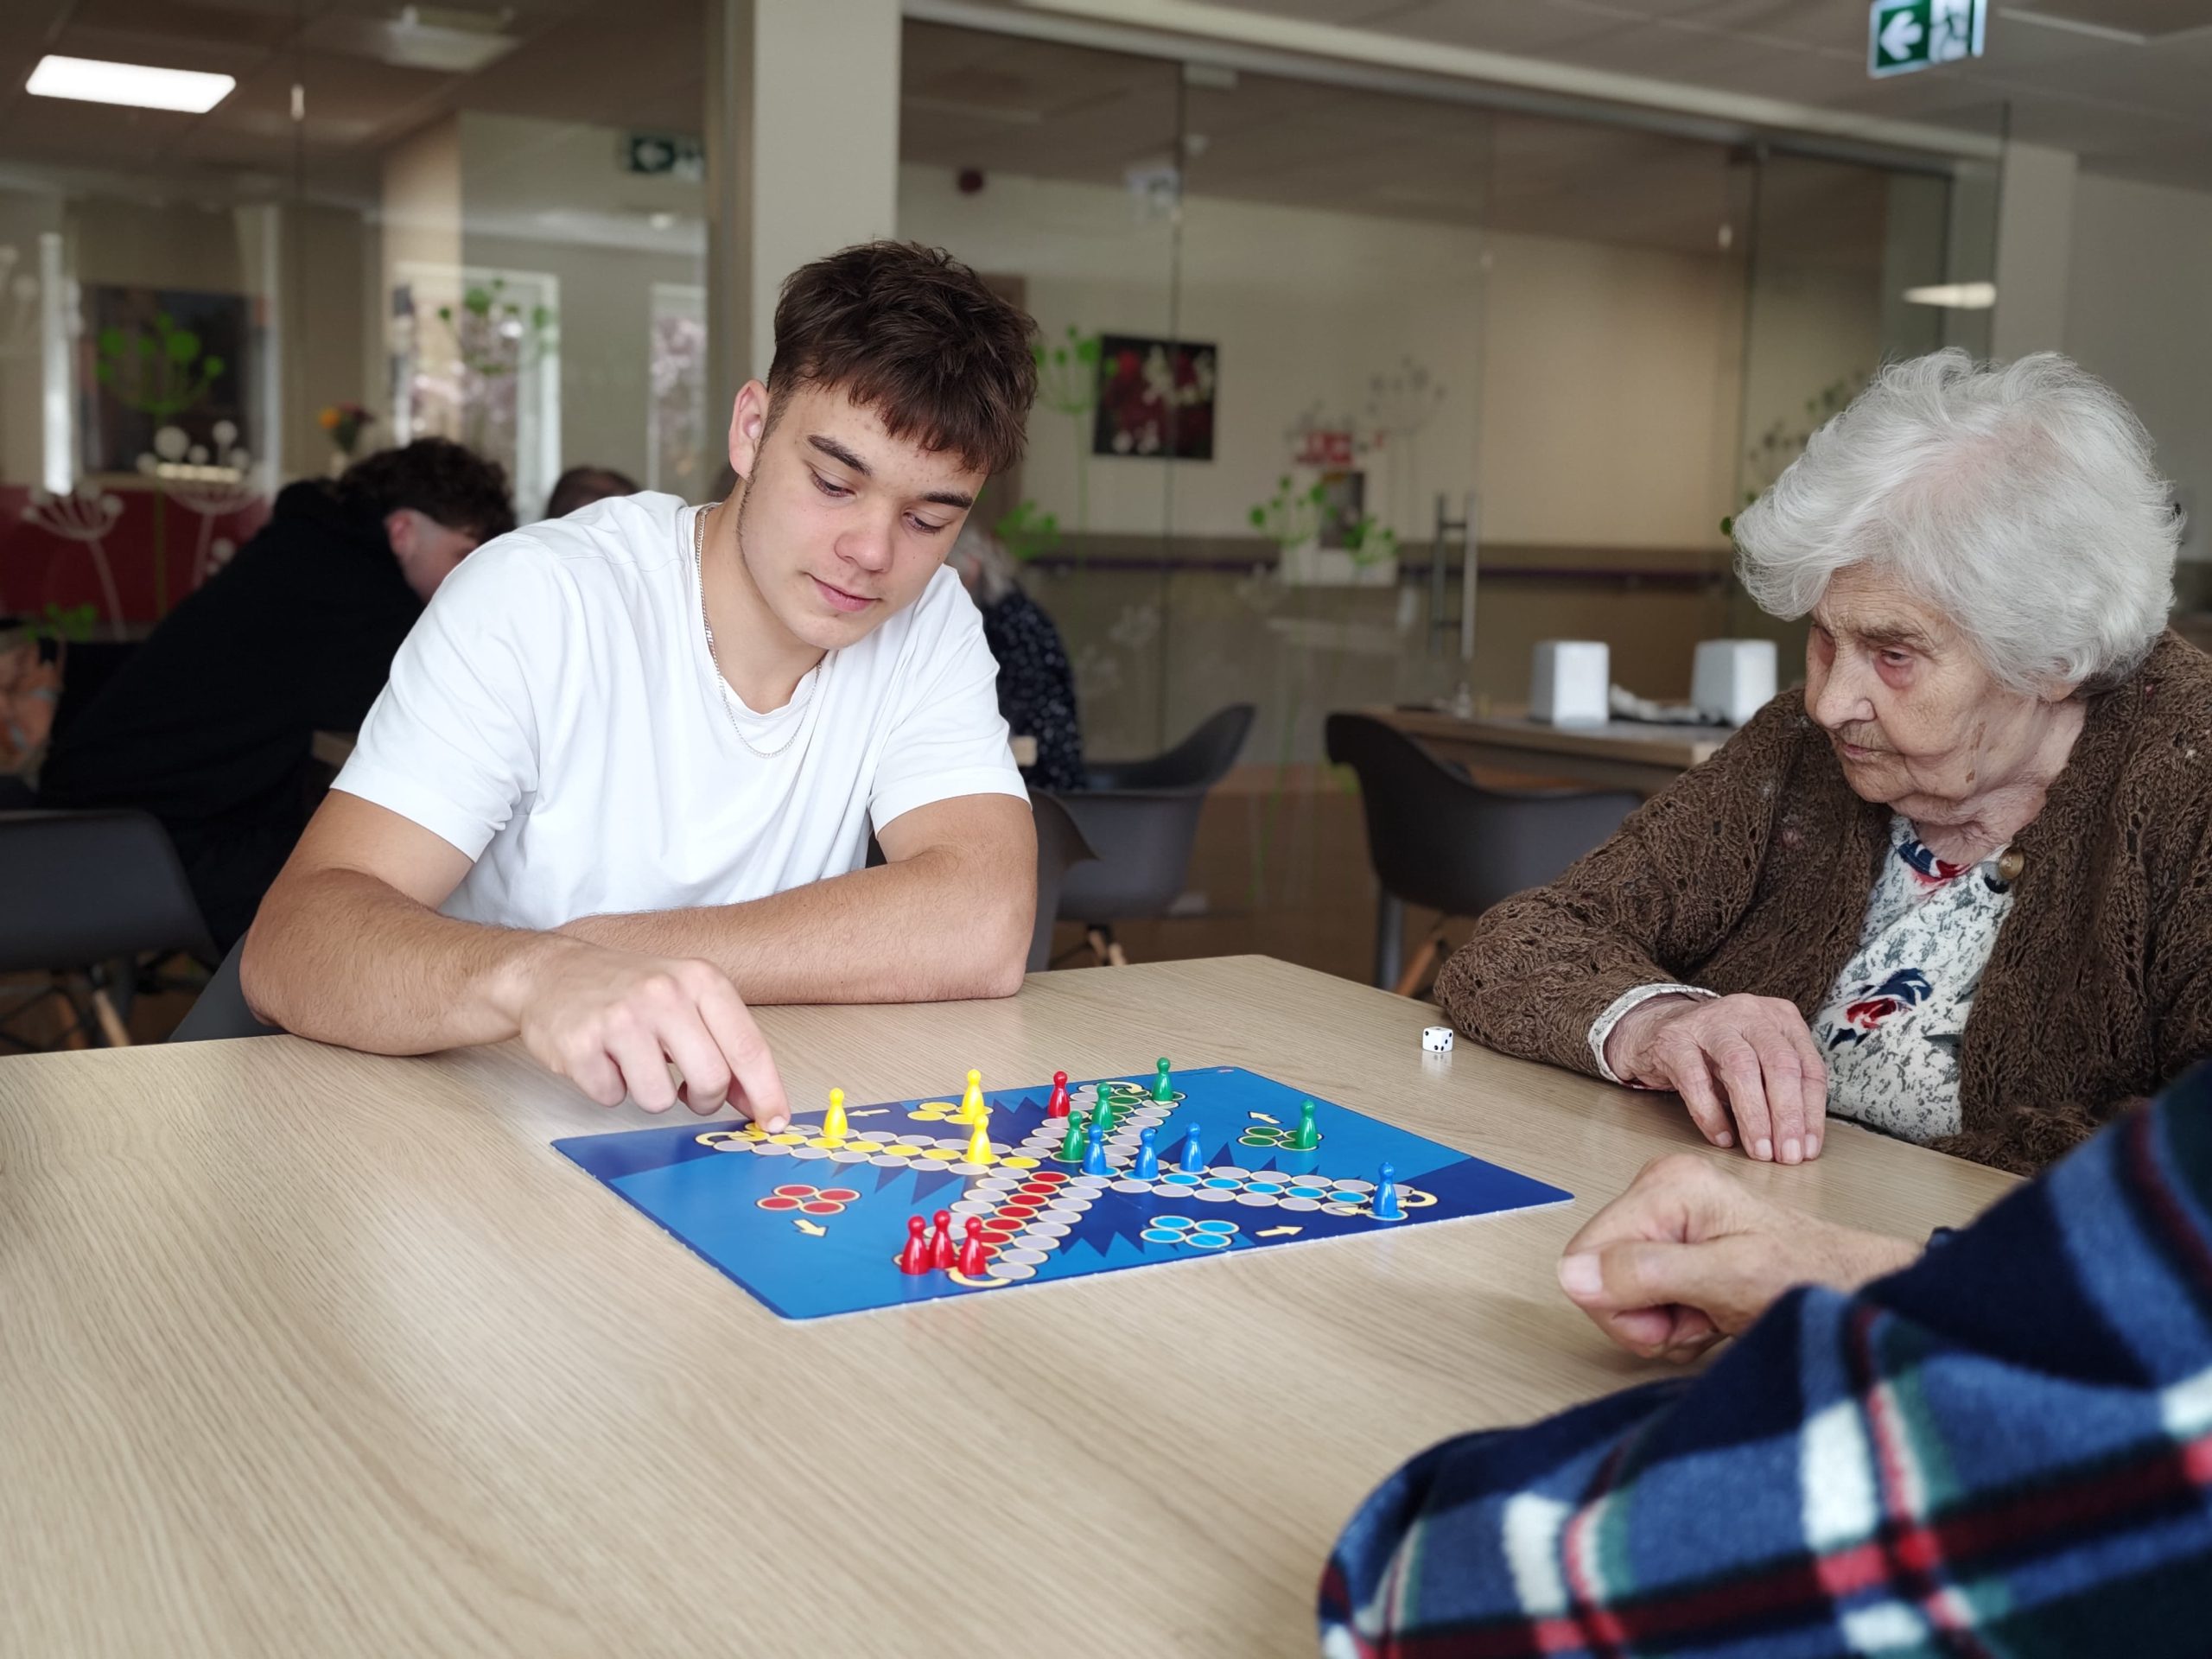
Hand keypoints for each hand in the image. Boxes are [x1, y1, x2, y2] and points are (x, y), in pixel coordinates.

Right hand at [501, 937, 788, 1125]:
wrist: (552, 971)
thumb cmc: (628, 989)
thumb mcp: (686, 998)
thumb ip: (724, 1044)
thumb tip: (755, 1101)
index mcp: (699, 979)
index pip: (747, 1046)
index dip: (765, 1092)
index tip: (773, 1121)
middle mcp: (664, 994)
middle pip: (710, 1080)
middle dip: (702, 1100)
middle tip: (686, 1091)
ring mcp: (620, 1018)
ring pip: (658, 1100)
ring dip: (649, 1094)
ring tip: (633, 1062)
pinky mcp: (580, 1044)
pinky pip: (612, 1098)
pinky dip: (609, 1088)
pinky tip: (601, 1058)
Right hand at [1555, 1153, 1918, 1360]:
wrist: (1853, 1288)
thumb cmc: (1809, 1277)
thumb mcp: (1727, 1280)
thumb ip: (1648, 1273)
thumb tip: (1574, 1274)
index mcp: (1666, 1186)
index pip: (1586, 1257)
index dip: (1621, 1304)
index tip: (1672, 1317)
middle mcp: (1660, 1191)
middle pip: (1599, 1273)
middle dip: (1645, 1313)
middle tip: (1699, 1315)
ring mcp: (1667, 1216)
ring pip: (1620, 1290)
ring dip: (1664, 1319)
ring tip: (1713, 1313)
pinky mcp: (1677, 1242)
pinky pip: (1643, 1292)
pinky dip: (1675, 1316)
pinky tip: (1712, 1312)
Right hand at [1604, 992, 1828, 1162]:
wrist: (1655, 1033)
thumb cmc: (1716, 1054)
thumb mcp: (1757, 1062)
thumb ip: (1779, 1090)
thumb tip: (1799, 1141)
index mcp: (1780, 1018)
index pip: (1808, 1067)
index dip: (1811, 1112)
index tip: (1808, 1149)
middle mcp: (1748, 1013)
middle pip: (1779, 1063)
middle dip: (1787, 1115)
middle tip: (1787, 1154)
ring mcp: (1709, 1022)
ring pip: (1741, 1068)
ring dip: (1754, 1116)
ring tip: (1759, 1150)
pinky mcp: (1673, 1039)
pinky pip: (1695, 1080)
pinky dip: (1711, 1113)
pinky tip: (1722, 1137)